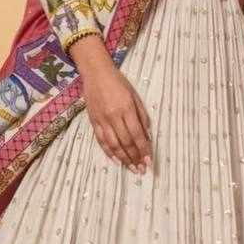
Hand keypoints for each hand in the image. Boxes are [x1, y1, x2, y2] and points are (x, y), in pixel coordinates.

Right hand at [78, 59, 152, 173]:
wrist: (96, 73)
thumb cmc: (119, 82)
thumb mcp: (135, 96)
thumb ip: (141, 115)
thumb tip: (147, 135)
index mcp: (126, 109)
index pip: (137, 135)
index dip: (144, 150)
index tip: (149, 161)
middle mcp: (114, 116)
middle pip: (126, 142)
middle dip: (135, 158)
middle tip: (142, 170)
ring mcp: (102, 120)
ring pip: (113, 145)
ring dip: (123, 159)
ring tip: (131, 169)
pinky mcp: (93, 121)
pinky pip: (101, 140)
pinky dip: (108, 152)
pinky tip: (116, 160)